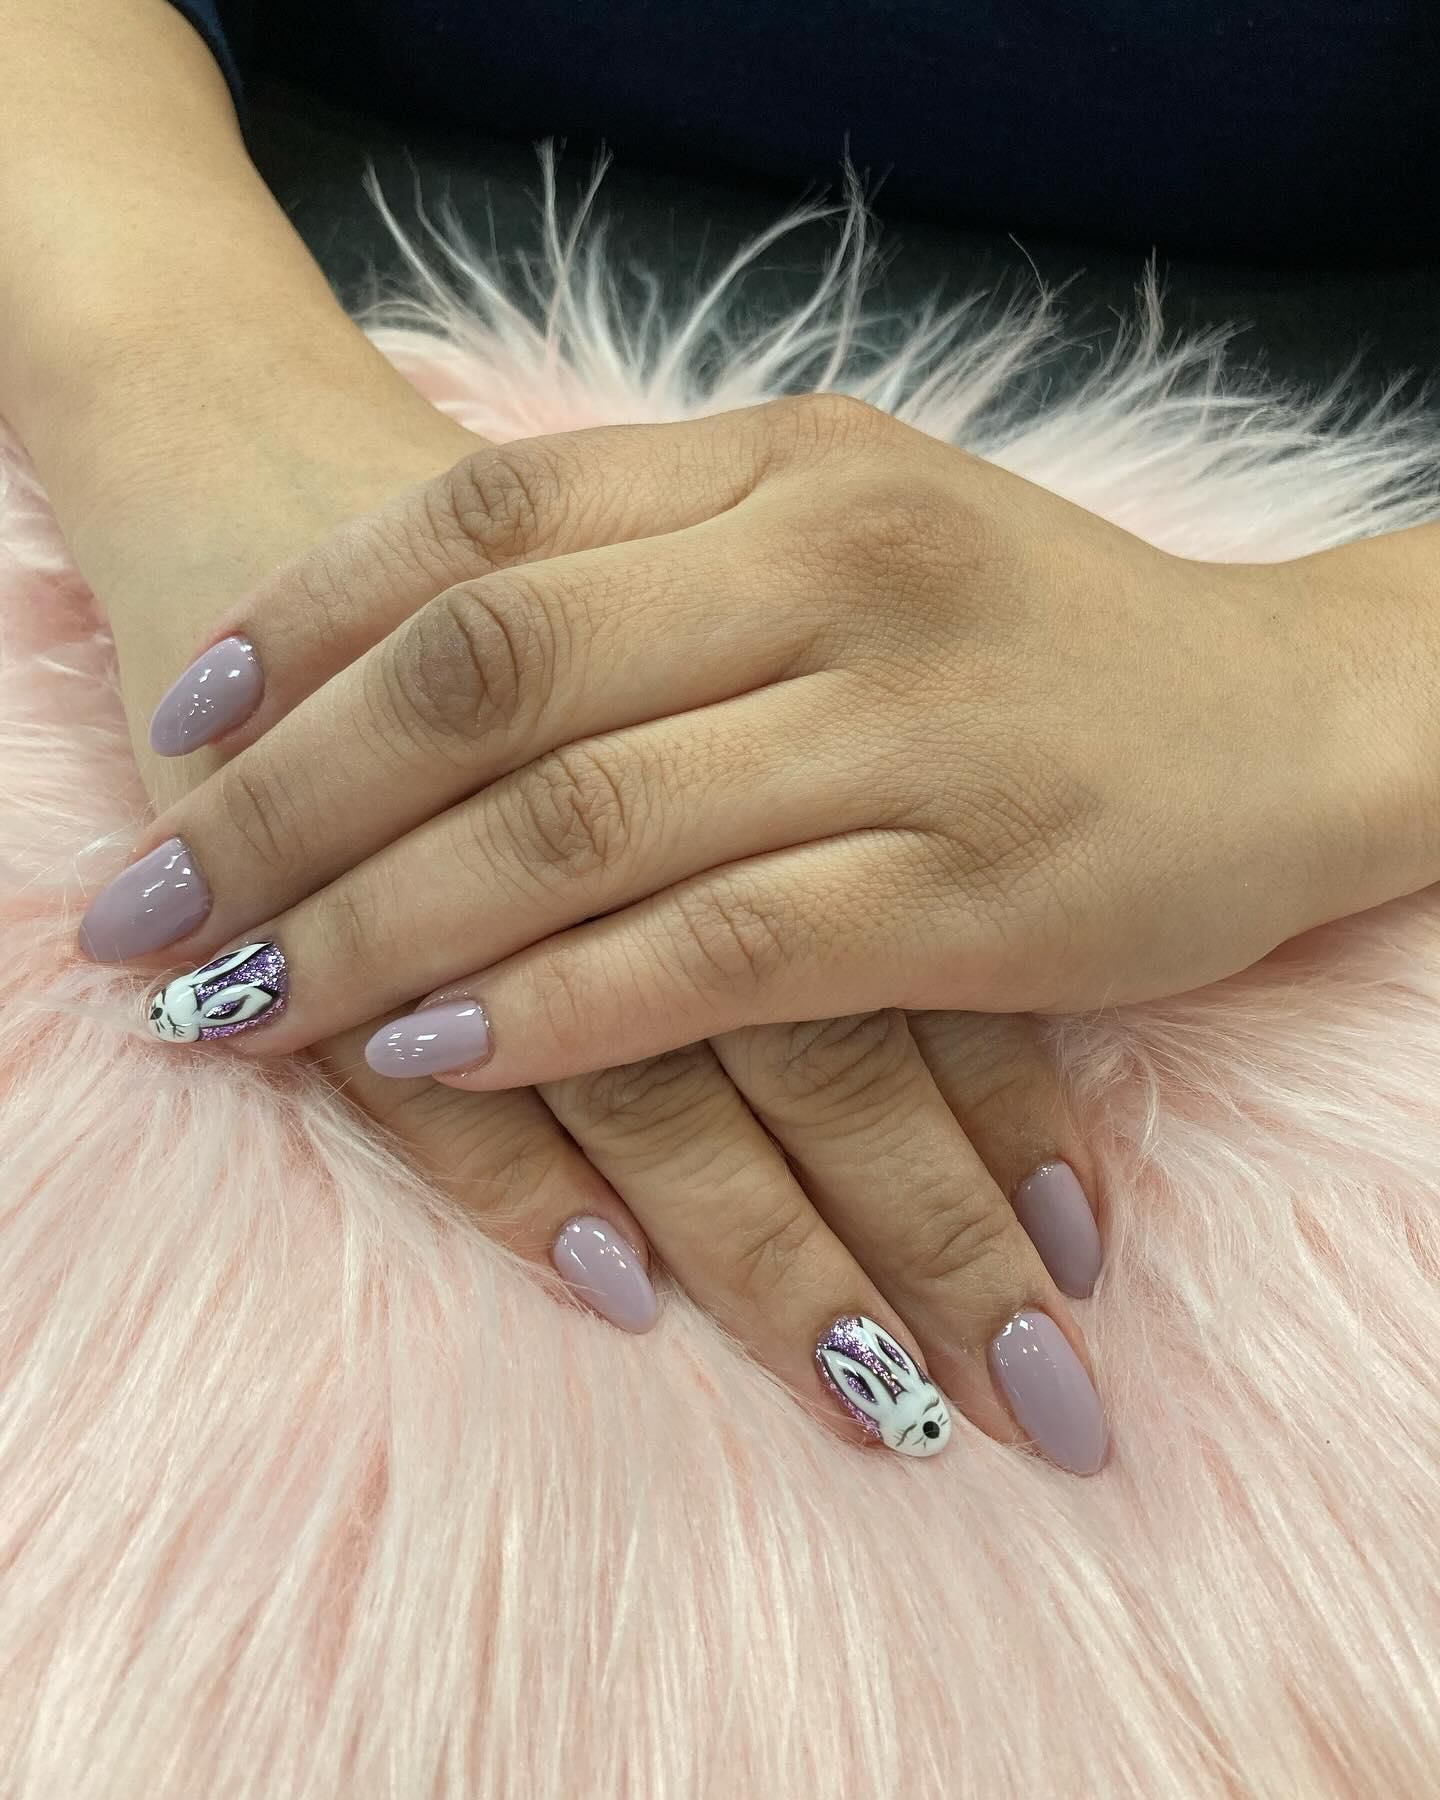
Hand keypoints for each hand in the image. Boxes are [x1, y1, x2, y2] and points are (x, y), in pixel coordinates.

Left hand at [75, 389, 1107, 1473]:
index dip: (308, 625)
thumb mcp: (852, 532)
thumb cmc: (1038, 636)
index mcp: (785, 464)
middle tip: (154, 908)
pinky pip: (716, 952)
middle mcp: (833, 566)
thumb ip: (665, 564)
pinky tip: (433, 1055)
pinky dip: (554, 1006)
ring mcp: (905, 726)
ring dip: (380, 927)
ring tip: (243, 1005)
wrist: (1293, 717)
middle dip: (288, 804)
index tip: (189, 723)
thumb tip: (426, 652)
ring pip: (580, 825)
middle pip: (492, 676)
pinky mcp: (969, 889)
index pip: (484, 519)